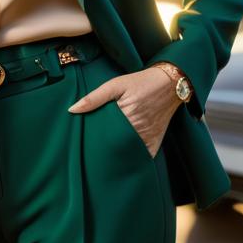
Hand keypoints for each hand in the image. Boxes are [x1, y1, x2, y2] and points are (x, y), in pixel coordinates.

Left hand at [67, 67, 181, 158]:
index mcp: (126, 114)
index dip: (93, 137)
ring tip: (102, 158)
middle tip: (90, 151)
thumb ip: (94, 98)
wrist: (169, 83)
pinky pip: (141, 157)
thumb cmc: (140, 82)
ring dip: (115, 154)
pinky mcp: (155, 142)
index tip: (84, 141)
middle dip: (102, 147)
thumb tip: (72, 109)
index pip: (103, 133)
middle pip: (114, 145)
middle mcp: (137, 128)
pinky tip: (122, 160)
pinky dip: (132, 158)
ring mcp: (147, 137)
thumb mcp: (115, 84)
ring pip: (126, 152)